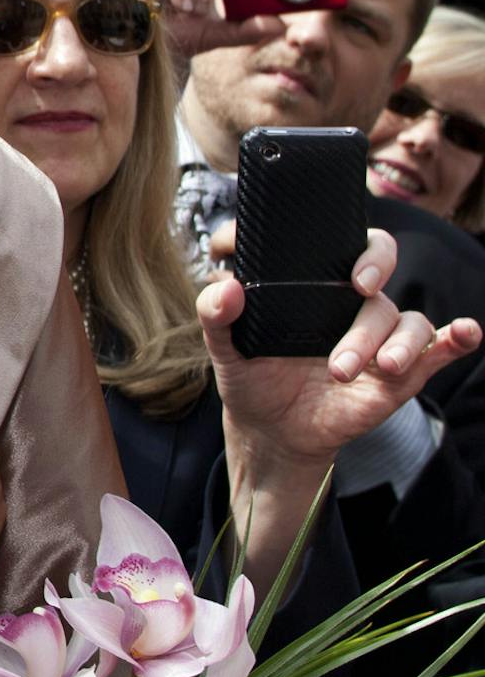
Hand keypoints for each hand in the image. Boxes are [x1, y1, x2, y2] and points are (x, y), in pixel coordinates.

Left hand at [202, 227, 483, 471]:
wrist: (272, 430)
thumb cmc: (252, 376)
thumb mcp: (224, 348)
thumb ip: (217, 314)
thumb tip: (227, 286)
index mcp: (313, 287)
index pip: (343, 246)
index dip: (353, 246)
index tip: (351, 274)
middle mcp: (352, 305)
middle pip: (378, 282)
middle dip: (373, 285)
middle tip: (357, 293)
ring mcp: (379, 337)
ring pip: (403, 321)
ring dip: (387, 343)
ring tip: (346, 371)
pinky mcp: (401, 372)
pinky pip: (437, 348)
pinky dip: (455, 338)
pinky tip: (466, 332)